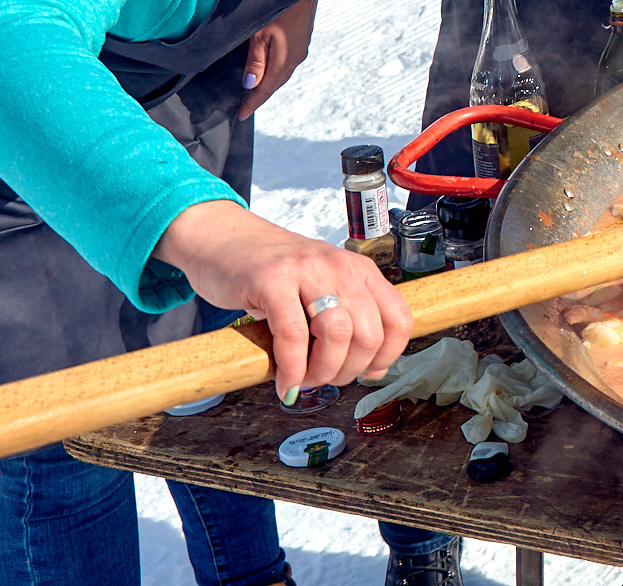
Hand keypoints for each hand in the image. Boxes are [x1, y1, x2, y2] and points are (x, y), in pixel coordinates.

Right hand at [156, 200, 412, 398]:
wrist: (224, 240)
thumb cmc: (273, 275)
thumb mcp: (322, 289)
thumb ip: (347, 320)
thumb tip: (370, 369)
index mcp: (360, 270)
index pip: (399, 319)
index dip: (387, 357)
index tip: (365, 374)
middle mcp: (340, 266)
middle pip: (369, 334)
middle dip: (349, 370)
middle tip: (324, 380)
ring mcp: (307, 269)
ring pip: (337, 334)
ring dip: (322, 372)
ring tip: (303, 381)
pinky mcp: (271, 279)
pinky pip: (292, 334)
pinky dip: (292, 369)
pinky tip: (284, 382)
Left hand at [239, 0, 317, 119]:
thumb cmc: (279, 9)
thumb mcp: (260, 34)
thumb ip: (255, 61)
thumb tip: (250, 85)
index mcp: (284, 61)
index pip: (265, 89)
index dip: (252, 103)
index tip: (241, 115)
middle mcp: (295, 60)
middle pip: (274, 85)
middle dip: (259, 97)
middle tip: (244, 106)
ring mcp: (300, 52)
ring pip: (281, 76)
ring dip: (267, 85)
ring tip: (253, 92)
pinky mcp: (301, 44)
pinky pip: (286, 66)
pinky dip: (274, 74)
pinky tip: (267, 72)